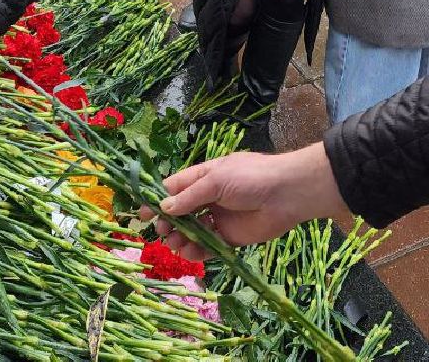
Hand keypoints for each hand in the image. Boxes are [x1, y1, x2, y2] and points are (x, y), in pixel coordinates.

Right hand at [145, 143, 350, 261]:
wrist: (287, 195)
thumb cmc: (252, 178)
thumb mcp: (217, 180)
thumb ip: (190, 196)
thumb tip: (164, 208)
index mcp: (205, 176)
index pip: (174, 188)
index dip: (157, 200)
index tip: (141, 214)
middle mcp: (210, 196)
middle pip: (180, 212)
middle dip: (168, 223)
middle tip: (163, 232)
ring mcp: (220, 217)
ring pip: (192, 230)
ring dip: (181, 238)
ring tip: (177, 244)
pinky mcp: (230, 236)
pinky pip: (208, 245)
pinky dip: (197, 250)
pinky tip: (192, 252)